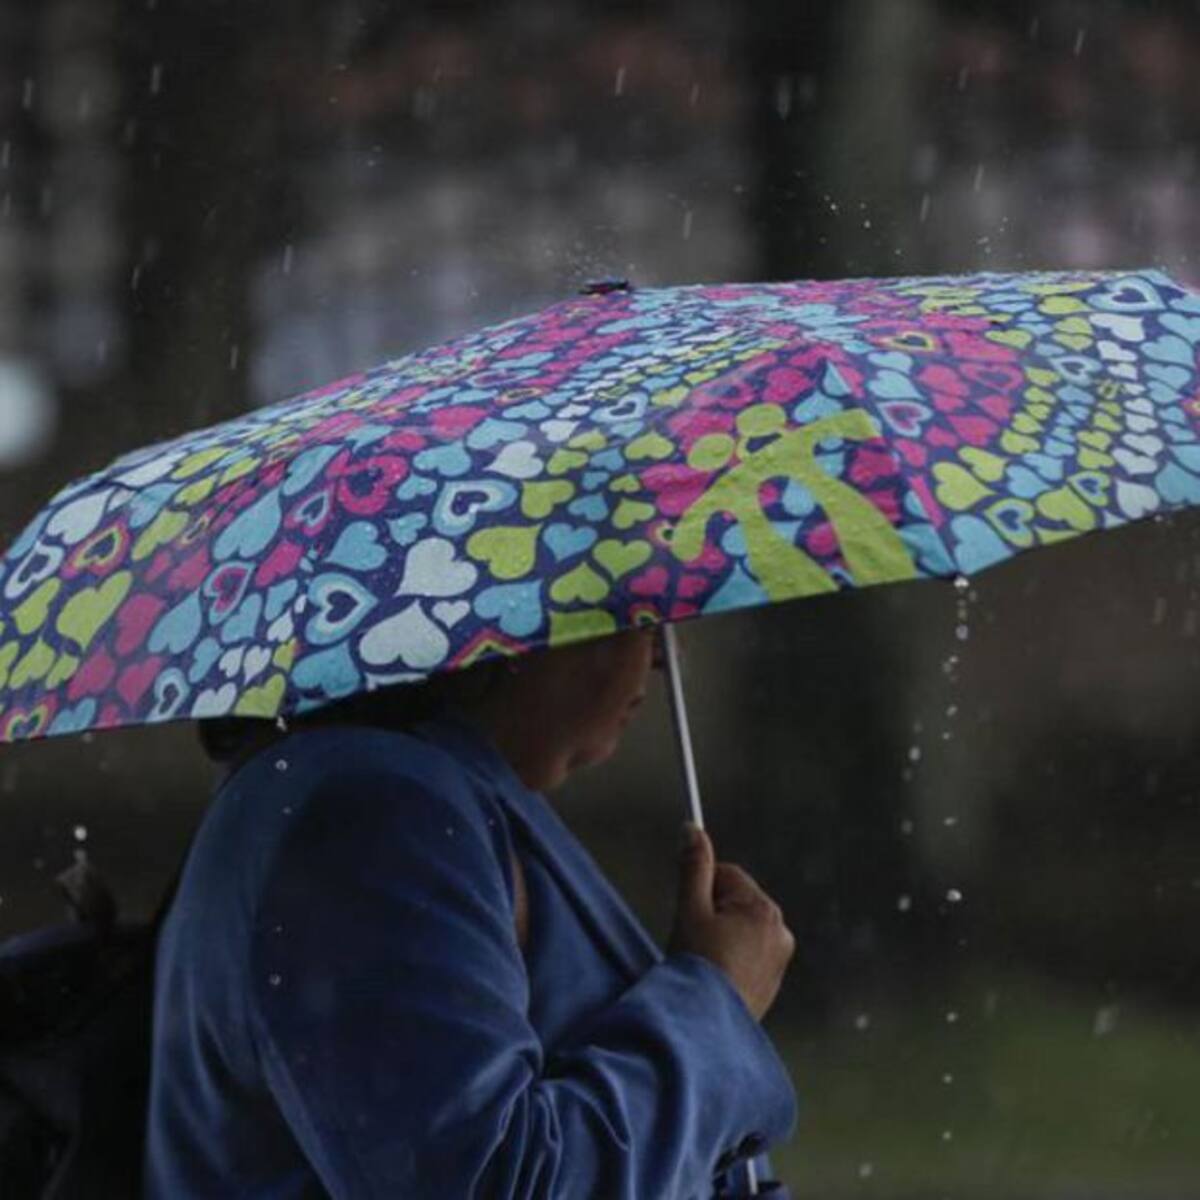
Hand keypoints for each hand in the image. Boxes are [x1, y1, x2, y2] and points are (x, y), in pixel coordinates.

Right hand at [666, 823, 794, 1021]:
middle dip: (713, 915)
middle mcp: (780, 930)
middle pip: (736, 901)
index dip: (701, 891)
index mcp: (763, 909)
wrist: (705, 1027)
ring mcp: (780, 959)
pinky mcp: (774, 981)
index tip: (690, 915)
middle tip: (695, 942)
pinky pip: (749, 954)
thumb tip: (692, 828)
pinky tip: (716, 976)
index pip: (727, 875)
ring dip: (723, 937)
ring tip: (706, 963)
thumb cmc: (697, 966)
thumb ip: (693, 866)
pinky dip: (732, 959)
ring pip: (741, 929)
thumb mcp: (689, 911)